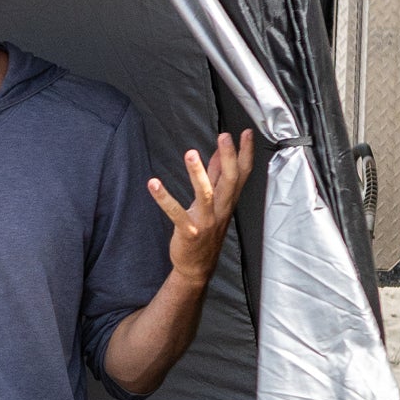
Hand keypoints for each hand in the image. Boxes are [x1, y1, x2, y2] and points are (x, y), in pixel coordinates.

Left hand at [148, 130, 252, 286]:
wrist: (197, 266)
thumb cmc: (205, 229)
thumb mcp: (214, 201)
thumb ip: (217, 175)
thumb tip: (219, 152)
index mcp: (228, 200)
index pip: (242, 174)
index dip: (245, 153)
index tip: (245, 132)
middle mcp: (221, 210)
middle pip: (230, 181)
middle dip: (229, 158)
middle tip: (225, 136)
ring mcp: (207, 222)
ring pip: (205, 195)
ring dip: (198, 174)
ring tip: (191, 153)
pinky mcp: (190, 232)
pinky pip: (177, 214)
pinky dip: (164, 199)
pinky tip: (153, 184)